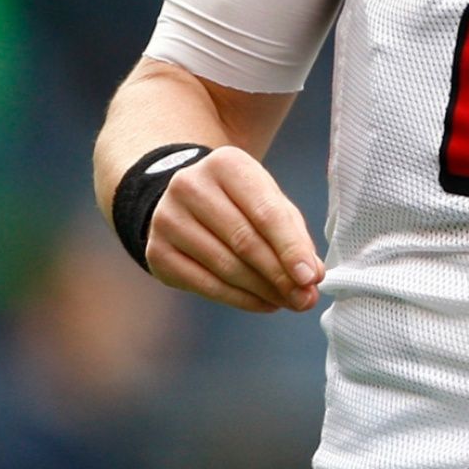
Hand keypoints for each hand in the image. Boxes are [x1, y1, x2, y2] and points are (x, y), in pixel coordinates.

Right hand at [146, 146, 322, 313]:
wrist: (185, 199)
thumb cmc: (239, 200)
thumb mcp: (269, 201)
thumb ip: (293, 234)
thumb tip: (311, 276)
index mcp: (227, 164)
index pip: (266, 211)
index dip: (291, 247)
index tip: (311, 277)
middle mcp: (190, 186)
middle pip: (244, 241)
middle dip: (280, 275)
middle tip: (306, 299)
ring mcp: (168, 219)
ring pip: (225, 266)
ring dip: (263, 291)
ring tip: (290, 302)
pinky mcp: (156, 251)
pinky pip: (204, 284)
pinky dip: (239, 299)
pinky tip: (264, 303)